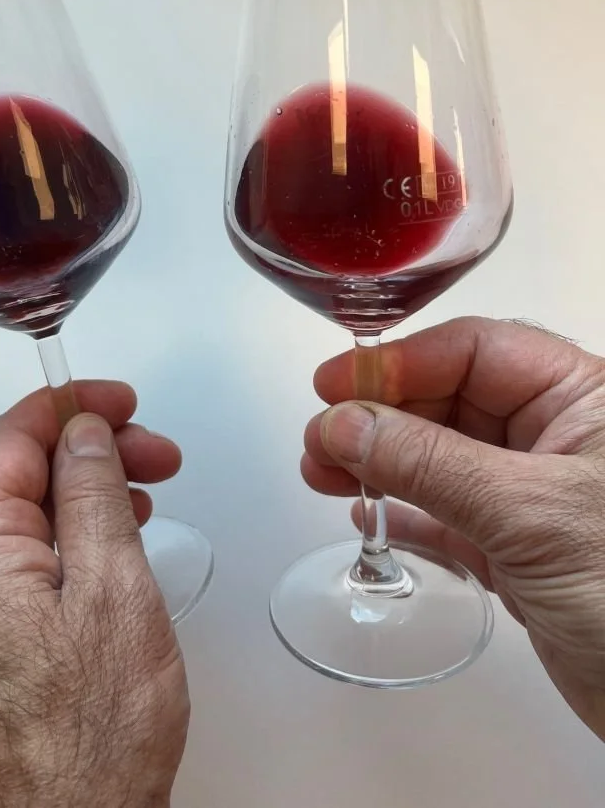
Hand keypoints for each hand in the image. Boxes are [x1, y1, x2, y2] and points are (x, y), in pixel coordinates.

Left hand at [0, 382, 188, 807]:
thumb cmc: (89, 737)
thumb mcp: (112, 589)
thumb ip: (92, 495)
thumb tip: (82, 434)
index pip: (6, 442)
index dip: (66, 408)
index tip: (118, 401)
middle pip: (14, 480)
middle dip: (86, 453)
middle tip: (154, 454)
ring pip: (23, 524)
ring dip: (84, 496)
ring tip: (146, 495)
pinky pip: (25, 569)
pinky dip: (71, 542)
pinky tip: (114, 547)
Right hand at [302, 317, 604, 740]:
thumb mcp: (528, 513)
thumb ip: (429, 464)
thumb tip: (343, 424)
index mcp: (580, 398)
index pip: (474, 351)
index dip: (399, 362)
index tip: (335, 383)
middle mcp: (556, 437)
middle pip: (447, 399)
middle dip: (378, 415)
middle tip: (320, 438)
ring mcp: (533, 494)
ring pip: (439, 457)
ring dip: (378, 461)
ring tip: (321, 472)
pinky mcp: (518, 550)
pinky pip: (446, 514)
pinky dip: (404, 511)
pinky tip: (365, 513)